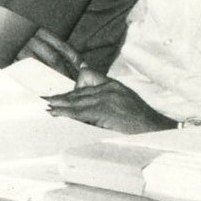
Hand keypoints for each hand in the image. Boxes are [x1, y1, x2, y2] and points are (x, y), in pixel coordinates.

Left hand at [47, 76, 175, 132]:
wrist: (156, 128)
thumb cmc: (141, 119)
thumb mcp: (124, 98)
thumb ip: (106, 90)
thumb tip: (85, 73)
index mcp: (112, 85)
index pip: (85, 82)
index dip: (70, 92)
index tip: (57, 96)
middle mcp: (107, 88)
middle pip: (78, 93)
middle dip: (60, 98)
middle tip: (44, 100)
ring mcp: (106, 99)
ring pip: (76, 102)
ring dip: (59, 106)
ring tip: (45, 108)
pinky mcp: (104, 110)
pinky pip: (81, 112)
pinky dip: (66, 113)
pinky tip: (56, 114)